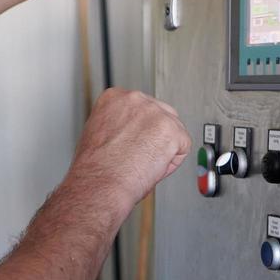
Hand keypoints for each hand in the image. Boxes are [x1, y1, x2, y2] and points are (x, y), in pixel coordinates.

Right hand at [71, 88, 190, 211]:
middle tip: (141, 155)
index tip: (133, 141)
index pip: (141, 108)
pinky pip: (183, 147)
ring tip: (143, 162)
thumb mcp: (98, 132)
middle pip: (161, 114)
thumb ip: (118, 124)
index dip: (139, 130)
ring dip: (164, 148)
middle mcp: (135, 99)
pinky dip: (172, 162)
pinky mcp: (172, 130)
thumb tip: (131, 129)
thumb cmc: (96, 166)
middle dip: (156, 136)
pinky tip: (153, 167)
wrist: (101, 182)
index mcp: (114, 97)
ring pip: (174, 131)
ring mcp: (155, 113)